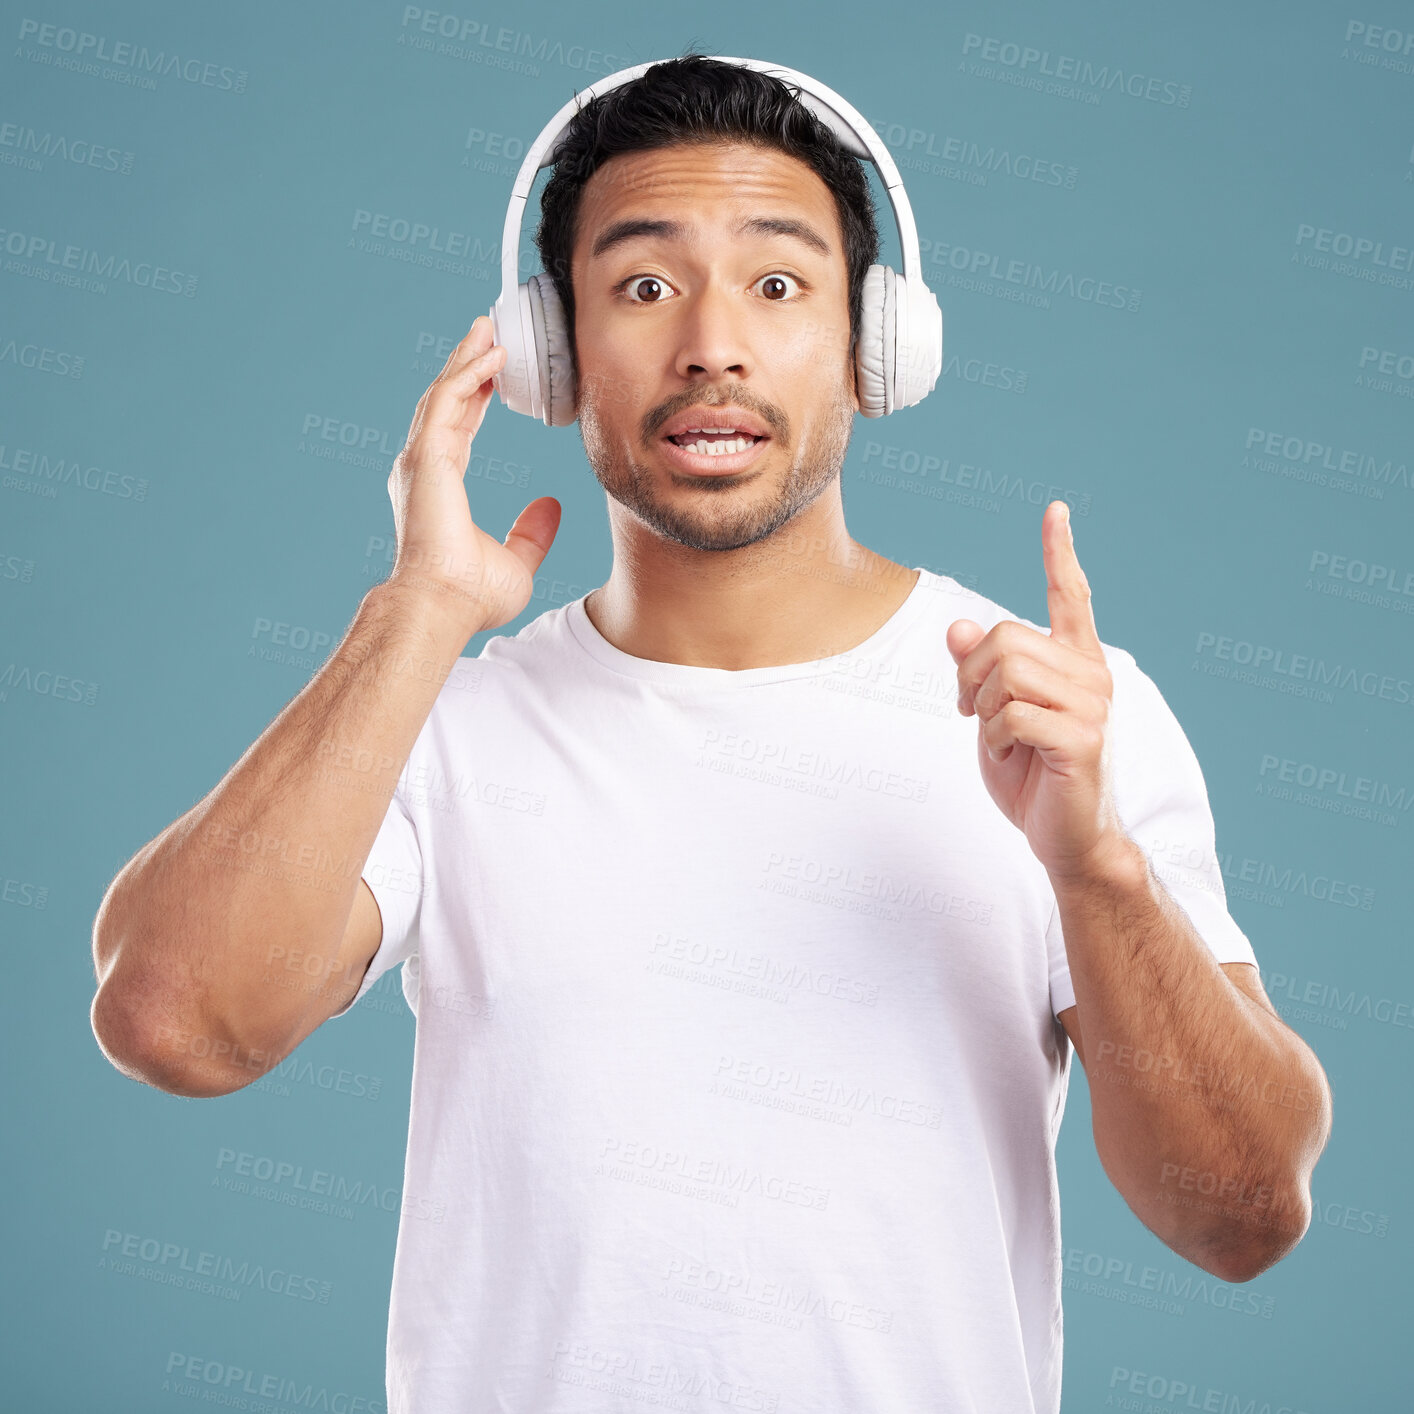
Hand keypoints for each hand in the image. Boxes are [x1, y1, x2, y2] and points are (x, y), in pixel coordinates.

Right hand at [386, 315, 560, 633]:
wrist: (443, 604)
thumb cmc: (469, 595)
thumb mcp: (516, 561)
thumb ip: (531, 533)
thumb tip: (551, 505)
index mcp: (441, 485)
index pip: (460, 426)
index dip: (476, 394)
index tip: (495, 369)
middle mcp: (425, 466)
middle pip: (448, 399)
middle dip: (468, 361)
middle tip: (487, 328)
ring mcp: (420, 459)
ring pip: (444, 392)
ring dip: (467, 357)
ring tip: (488, 325)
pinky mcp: (426, 456)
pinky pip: (447, 401)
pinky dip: (467, 373)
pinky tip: (489, 352)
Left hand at [945, 501, 1127, 882]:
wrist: (1064, 838)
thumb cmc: (1033, 776)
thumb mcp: (993, 715)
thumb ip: (979, 670)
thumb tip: (958, 627)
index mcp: (1077, 662)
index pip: (1071, 595)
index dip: (1059, 552)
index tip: (1055, 510)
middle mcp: (1093, 674)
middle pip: (1004, 636)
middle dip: (971, 676)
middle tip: (974, 713)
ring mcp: (1093, 705)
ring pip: (1005, 672)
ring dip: (984, 708)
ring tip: (1001, 736)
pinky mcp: (1083, 737)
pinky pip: (1012, 713)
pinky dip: (996, 737)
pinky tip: (1015, 754)